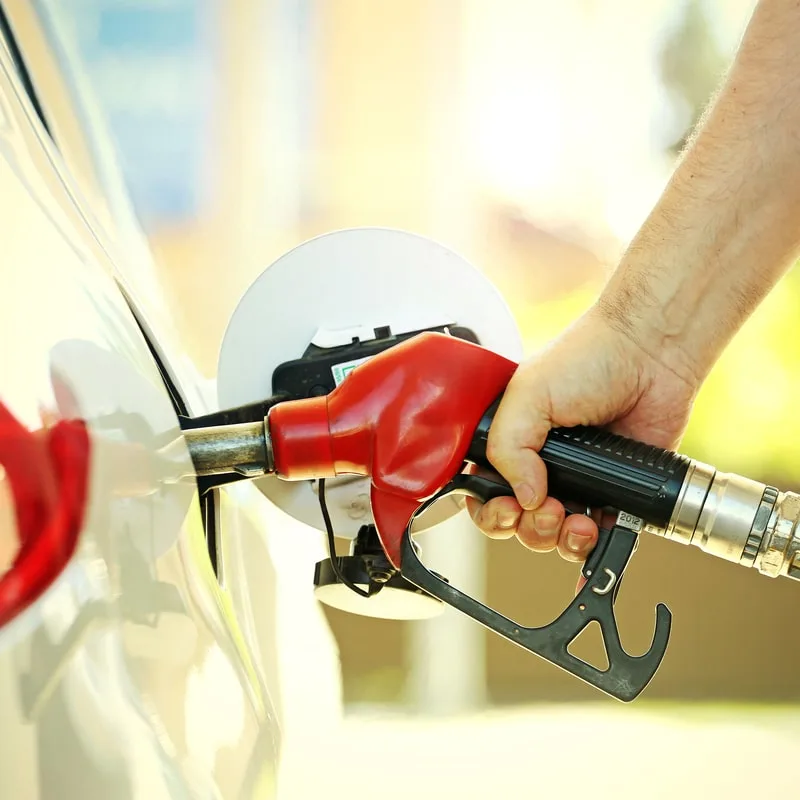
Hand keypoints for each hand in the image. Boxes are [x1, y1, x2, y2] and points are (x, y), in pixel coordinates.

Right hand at [467, 304, 698, 561]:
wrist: (648, 356)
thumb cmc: (586, 360)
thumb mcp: (527, 395)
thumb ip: (507, 448)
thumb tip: (526, 498)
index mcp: (510, 444)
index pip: (483, 494)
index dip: (490, 510)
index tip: (508, 507)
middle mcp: (538, 467)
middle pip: (517, 523)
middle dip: (529, 527)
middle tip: (548, 508)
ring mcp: (577, 482)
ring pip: (553, 536)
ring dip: (559, 538)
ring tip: (577, 518)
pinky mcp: (615, 494)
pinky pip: (598, 537)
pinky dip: (593, 548)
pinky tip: (594, 534)